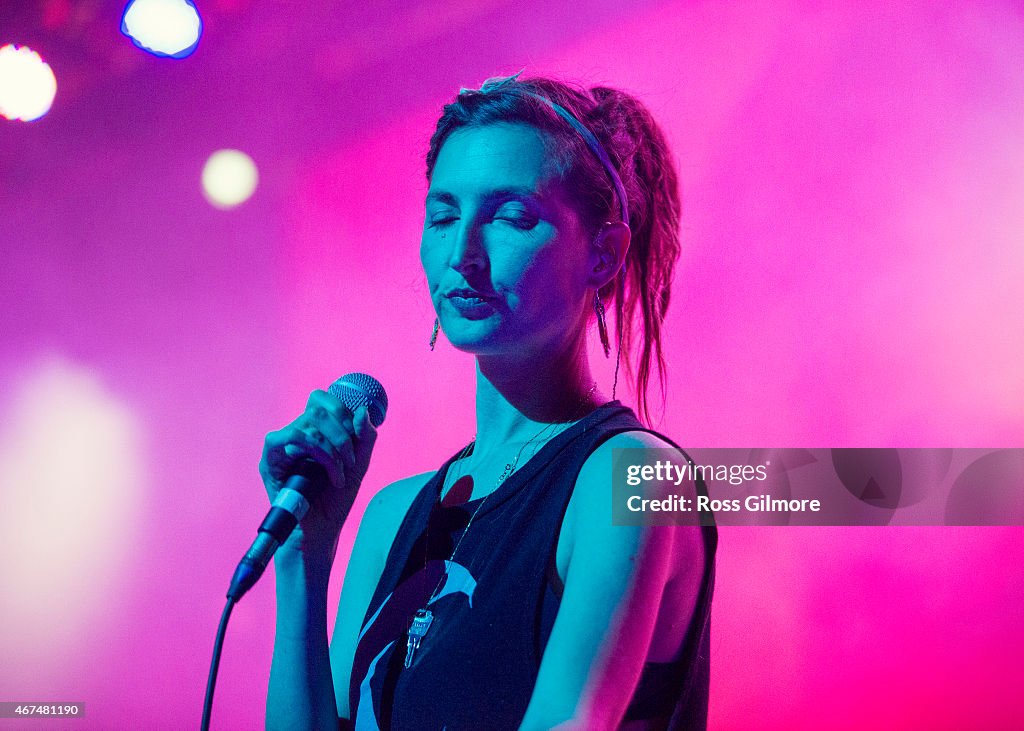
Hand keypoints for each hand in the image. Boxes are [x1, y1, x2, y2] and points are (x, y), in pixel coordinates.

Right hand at [259, 390, 377, 559]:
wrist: (321, 531)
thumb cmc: (336, 501)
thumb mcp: (358, 465)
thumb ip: (364, 437)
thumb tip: (362, 409)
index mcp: (315, 431)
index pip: (324, 399)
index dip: (344, 410)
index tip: (357, 436)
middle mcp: (296, 434)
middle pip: (318, 406)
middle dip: (342, 432)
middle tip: (350, 460)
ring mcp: (282, 446)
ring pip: (309, 423)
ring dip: (333, 448)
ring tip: (340, 473)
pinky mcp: (270, 460)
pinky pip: (291, 437)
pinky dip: (318, 453)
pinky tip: (327, 473)